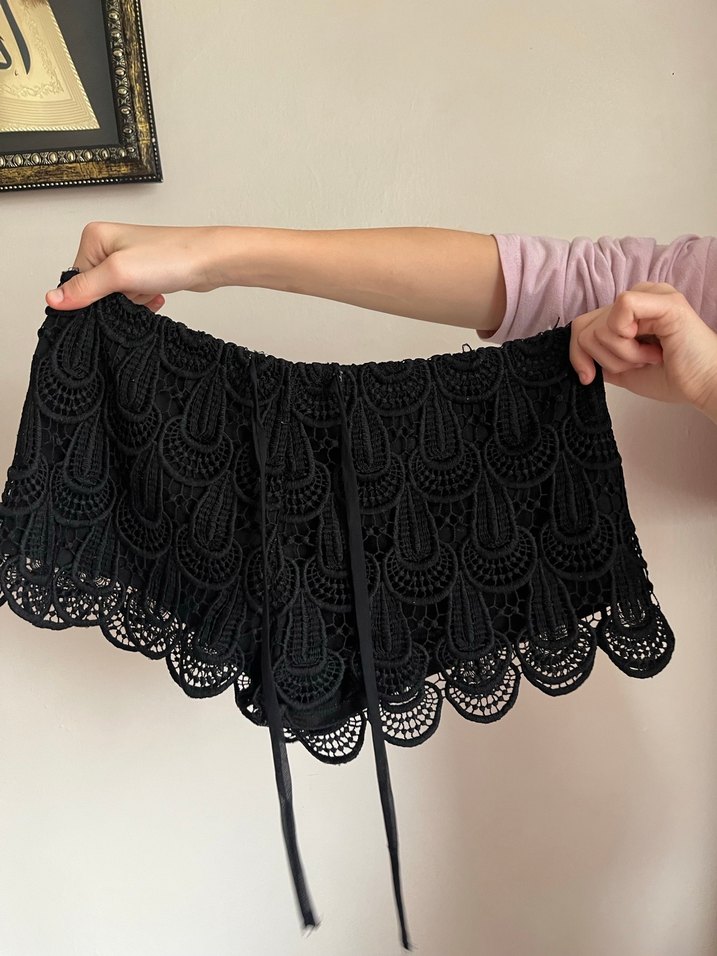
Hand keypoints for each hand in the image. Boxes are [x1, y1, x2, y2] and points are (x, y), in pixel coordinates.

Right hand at [45, 221, 223, 311]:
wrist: (210, 261)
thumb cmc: (171, 257)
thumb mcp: (119, 274)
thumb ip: (84, 288)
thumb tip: (53, 300)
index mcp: (94, 237)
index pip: (76, 278)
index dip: (93, 296)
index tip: (111, 297)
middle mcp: (109, 244)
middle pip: (97, 290)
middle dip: (117, 299)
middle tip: (134, 291)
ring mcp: (128, 259)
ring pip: (117, 297)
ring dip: (133, 301)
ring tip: (149, 288)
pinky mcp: (144, 272)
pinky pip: (134, 297)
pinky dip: (144, 301)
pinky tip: (157, 292)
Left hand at [569, 282, 716, 413]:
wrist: (705, 387)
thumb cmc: (675, 378)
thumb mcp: (624, 371)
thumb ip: (600, 358)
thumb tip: (579, 357)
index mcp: (630, 312)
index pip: (582, 325)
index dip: (578, 354)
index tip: (589, 377)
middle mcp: (639, 297)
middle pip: (584, 326)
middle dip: (602, 358)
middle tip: (634, 366)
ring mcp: (651, 295)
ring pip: (600, 325)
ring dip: (622, 355)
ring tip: (650, 358)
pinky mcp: (663, 300)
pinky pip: (621, 308)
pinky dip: (628, 340)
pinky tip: (652, 350)